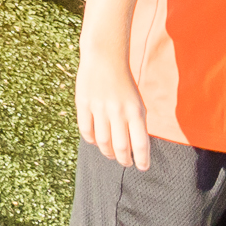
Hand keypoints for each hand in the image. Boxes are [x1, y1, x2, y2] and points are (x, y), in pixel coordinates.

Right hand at [76, 55, 152, 171]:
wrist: (105, 58)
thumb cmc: (124, 85)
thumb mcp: (137, 103)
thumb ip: (137, 125)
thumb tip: (134, 149)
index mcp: (136, 112)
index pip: (140, 144)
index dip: (141, 160)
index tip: (142, 167)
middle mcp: (118, 112)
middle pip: (121, 147)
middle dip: (124, 160)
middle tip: (125, 163)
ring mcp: (99, 108)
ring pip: (102, 142)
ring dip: (107, 153)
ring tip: (111, 154)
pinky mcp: (83, 104)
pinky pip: (86, 130)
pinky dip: (91, 140)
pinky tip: (96, 140)